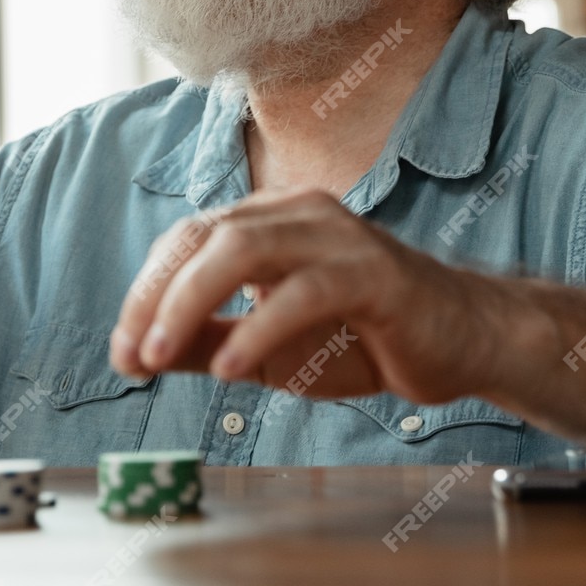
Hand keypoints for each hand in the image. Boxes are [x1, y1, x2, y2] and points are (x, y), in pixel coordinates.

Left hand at [109, 190, 508, 406]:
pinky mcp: (373, 273)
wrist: (463, 342)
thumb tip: (138, 354)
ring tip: (160, 357)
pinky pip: (303, 292)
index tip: (122, 350)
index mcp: (269, 221)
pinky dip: (258, 328)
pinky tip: (234, 370)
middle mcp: (298, 214)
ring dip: (190, 303)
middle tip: (130, 355)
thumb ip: (209, 343)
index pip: (186, 239)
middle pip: (203, 236)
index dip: (145, 291)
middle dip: (155, 295)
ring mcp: (337, 237)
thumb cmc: (365, 338)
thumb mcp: (269, 348)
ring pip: (243, 249)